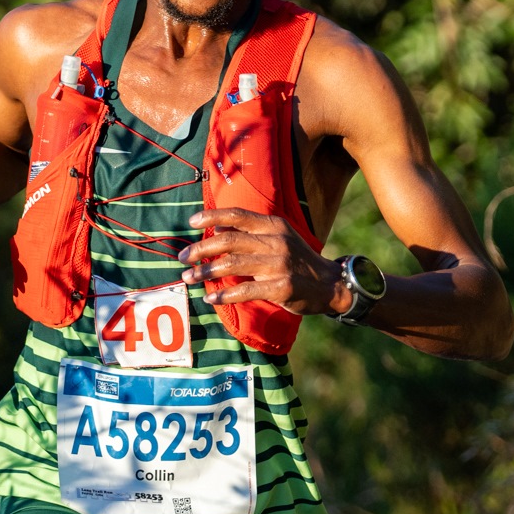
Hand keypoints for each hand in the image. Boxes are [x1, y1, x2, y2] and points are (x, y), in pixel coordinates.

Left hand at [180, 207, 347, 315]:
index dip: (212, 216)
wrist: (331, 285)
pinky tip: (211, 298)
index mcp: (274, 226)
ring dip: (206, 271)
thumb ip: (253, 233)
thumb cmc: (299, 261)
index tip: (191, 222)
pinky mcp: (282, 287)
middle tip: (182, 257)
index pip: (238, 215)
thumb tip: (217, 227)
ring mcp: (279, 265)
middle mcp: (276, 241)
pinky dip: (224, 295)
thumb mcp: (281, 238)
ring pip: (233, 265)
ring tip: (189, 278)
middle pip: (229, 240)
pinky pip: (246, 290)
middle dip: (201, 248)